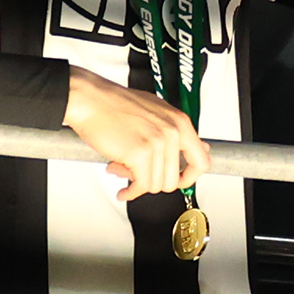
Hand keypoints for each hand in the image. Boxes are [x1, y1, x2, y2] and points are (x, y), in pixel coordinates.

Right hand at [63, 66, 207, 200]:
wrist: (92, 100)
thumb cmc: (117, 105)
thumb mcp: (158, 111)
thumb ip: (177, 131)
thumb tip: (198, 149)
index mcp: (181, 122)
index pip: (202, 161)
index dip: (190, 177)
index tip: (179, 181)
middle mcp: (173, 132)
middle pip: (175, 179)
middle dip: (154, 182)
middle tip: (139, 175)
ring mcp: (158, 143)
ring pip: (157, 185)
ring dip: (138, 184)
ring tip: (124, 171)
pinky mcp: (140, 153)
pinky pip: (141, 186)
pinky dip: (131, 193)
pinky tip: (124, 191)